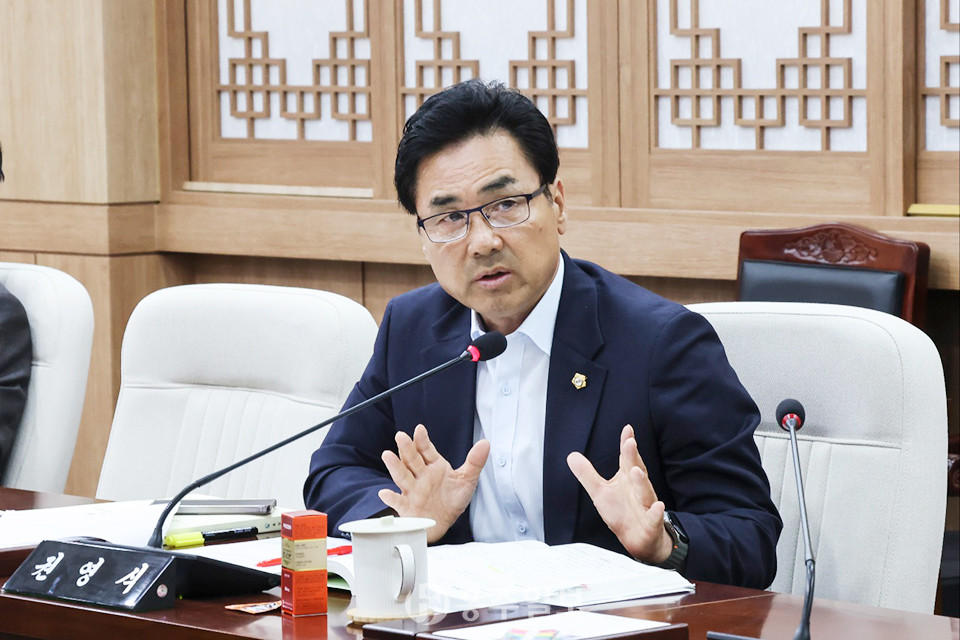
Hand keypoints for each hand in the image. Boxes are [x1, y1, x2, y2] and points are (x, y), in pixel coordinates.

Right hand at [378, 423, 489, 542]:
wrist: (444, 523)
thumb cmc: (452, 499)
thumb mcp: (467, 480)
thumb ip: (475, 461)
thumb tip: (486, 443)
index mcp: (434, 466)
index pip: (426, 450)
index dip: (422, 440)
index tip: (419, 429)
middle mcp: (421, 475)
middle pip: (412, 459)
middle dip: (406, 448)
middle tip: (401, 436)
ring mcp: (412, 490)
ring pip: (402, 476)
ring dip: (395, 466)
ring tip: (387, 455)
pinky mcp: (407, 507)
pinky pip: (398, 502)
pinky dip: (391, 498)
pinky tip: (385, 493)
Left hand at [566, 425, 673, 563]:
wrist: (640, 540)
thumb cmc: (622, 514)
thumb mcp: (600, 492)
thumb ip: (587, 474)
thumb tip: (571, 455)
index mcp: (627, 479)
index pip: (627, 459)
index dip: (627, 444)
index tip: (627, 429)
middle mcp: (638, 489)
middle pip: (636, 470)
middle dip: (633, 457)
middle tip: (630, 442)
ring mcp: (646, 506)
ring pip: (646, 492)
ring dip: (642, 482)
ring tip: (636, 471)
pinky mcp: (651, 524)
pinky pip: (655, 518)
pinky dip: (656, 513)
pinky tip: (658, 507)